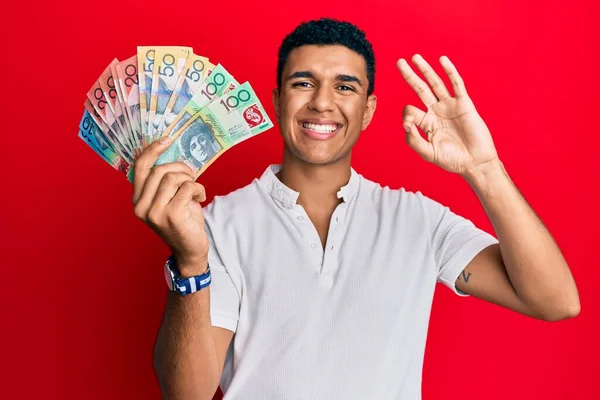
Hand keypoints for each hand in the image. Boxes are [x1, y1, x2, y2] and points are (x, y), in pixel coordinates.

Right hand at [132, 137, 208, 275]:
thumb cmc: (183, 221)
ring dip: (190, 179)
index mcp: (138, 201)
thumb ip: (165, 181)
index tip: (166, 139)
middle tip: (192, 175)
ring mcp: (155, 212)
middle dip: (180, 167)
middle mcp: (141, 207)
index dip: (152, 151)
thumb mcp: (169, 199)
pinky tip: (201, 197)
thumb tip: (171, 154)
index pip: (139, 168)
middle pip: (159, 170)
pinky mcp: (172, 215)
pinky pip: (187, 188)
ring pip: (173, 178)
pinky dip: (198, 188)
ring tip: (196, 189)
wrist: (191, 250)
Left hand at [397, 54, 498, 177]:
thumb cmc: (451, 160)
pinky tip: (442, 60)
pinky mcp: (464, 104)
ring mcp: (450, 106)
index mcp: (426, 123)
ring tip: (415, 58)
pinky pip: (456, 84)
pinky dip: (450, 71)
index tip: (408, 123)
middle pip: (420, 89)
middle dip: (409, 76)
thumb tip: (404, 122)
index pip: (410, 110)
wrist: (475, 162)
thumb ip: (413, 139)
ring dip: (425, 70)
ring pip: (435, 83)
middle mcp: (436, 111)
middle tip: (399, 62)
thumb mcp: (427, 152)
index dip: (406, 114)